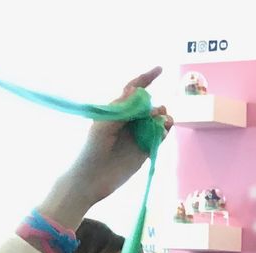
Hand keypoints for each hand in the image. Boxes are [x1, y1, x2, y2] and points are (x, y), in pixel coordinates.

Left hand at [39, 69, 170, 224]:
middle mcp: (129, 121)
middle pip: (149, 105)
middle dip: (155, 105)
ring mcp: (137, 135)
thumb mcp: (103, 125)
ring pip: (157, 120)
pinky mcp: (145, 150)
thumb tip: (139, 94)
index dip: (146, 78)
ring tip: (163, 122)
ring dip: (163, 117)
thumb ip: (122, 109)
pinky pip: (159, 135)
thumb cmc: (92, 149)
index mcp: (117, 111)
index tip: (160, 70)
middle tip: (155, 113)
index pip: (133, 90)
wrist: (91, 179)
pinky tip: (164, 130)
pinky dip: (165, 130)